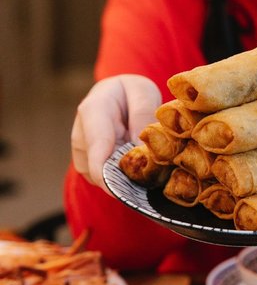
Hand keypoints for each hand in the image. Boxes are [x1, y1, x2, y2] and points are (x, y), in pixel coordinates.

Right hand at [71, 74, 160, 190]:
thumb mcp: (142, 92)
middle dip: (120, 180)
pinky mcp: (87, 162)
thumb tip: (141, 148)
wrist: (116, 93)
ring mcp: (82, 150)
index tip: (120, 192)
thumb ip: (142, 115)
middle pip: (96, 168)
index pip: (96, 148)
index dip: (105, 175)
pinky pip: (102, 178)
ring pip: (99, 177)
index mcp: (93, 111)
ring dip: (121, 179)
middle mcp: (81, 133)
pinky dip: (118, 179)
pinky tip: (132, 168)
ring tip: (142, 167)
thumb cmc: (130, 92)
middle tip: (147, 181)